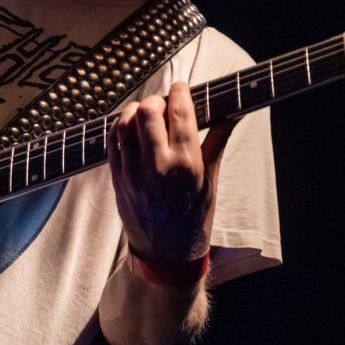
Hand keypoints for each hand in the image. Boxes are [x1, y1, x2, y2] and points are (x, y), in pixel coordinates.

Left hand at [107, 82, 232, 263]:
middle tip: (164, 105)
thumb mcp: (211, 180)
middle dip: (157, 100)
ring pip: (125, 122)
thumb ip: (217, 140)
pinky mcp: (117, 178)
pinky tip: (132, 129)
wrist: (167, 255)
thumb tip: (233, 111)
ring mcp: (133, 172)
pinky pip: (112, 140)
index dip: (180, 92)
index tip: (181, 89)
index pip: (180, 112)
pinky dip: (121, 127)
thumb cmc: (194, 218)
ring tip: (147, 117)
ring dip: (136, 111)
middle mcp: (157, 166)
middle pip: (148, 110)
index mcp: (186, 164)